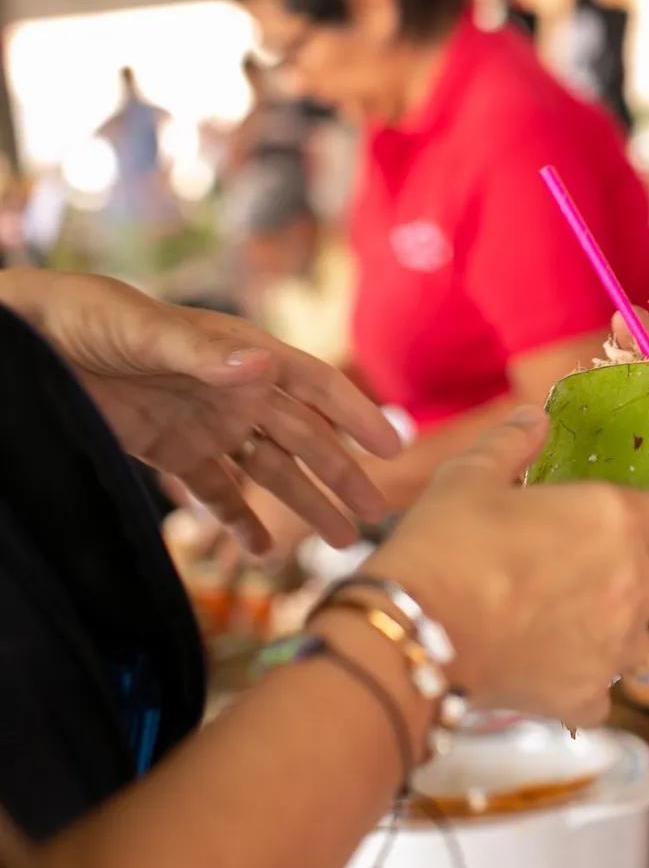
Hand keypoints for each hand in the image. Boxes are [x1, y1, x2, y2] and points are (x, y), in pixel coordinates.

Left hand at [4, 270, 400, 551]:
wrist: (24, 341)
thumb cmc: (83, 317)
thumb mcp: (143, 332)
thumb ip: (204, 355)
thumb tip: (265, 367)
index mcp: (241, 355)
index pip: (314, 387)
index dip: (356, 415)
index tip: (392, 446)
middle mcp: (235, 391)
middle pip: (303, 439)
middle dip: (342, 475)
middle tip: (377, 513)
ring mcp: (206, 424)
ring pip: (269, 470)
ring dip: (304, 503)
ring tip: (340, 541)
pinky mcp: (171, 452)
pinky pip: (215, 491)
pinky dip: (237, 520)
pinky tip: (260, 550)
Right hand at [363, 408, 648, 726]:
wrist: (413, 629)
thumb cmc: (444, 545)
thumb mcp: (471, 476)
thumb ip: (512, 444)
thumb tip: (535, 419)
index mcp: (616, 519)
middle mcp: (632, 584)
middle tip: (639, 588)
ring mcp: (613, 647)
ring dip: (636, 644)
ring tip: (596, 633)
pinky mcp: (584, 696)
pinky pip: (605, 698)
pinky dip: (584, 689)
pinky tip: (552, 671)